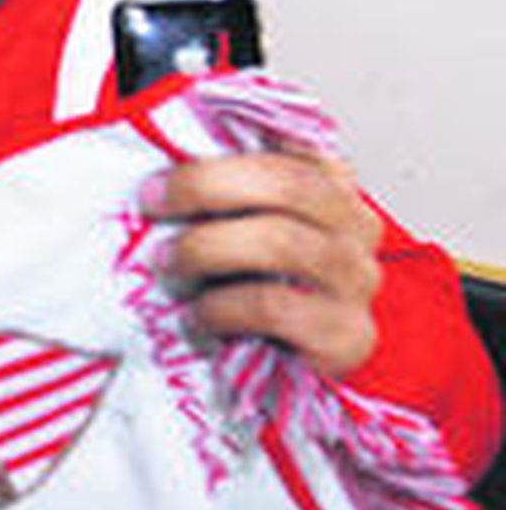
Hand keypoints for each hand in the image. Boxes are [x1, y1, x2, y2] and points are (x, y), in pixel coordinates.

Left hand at [141, 150, 382, 378]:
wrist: (277, 369)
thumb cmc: (248, 286)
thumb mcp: (232, 223)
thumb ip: (218, 186)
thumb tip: (159, 146)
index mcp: (329, 185)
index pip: (293, 141)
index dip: (229, 146)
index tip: (166, 165)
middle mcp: (356, 225)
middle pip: (289, 183)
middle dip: (206, 185)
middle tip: (152, 202)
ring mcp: (357, 280)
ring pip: (283, 242)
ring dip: (207, 248)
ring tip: (168, 261)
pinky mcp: (348, 335)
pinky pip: (277, 306)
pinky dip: (224, 306)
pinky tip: (198, 315)